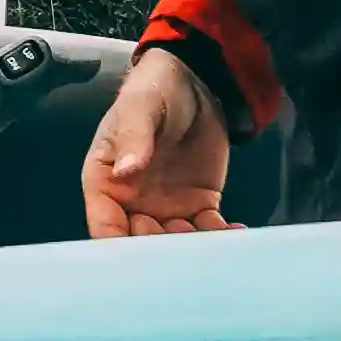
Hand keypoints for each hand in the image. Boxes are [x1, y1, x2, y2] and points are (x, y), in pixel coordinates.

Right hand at [84, 43, 236, 234]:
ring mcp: (166, 206)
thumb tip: (127, 170)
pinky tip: (236, 235)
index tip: (140, 258)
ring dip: (193, 249)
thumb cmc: (153, 90)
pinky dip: (221, 237)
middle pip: (140, 242)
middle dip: (160, 253)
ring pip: (176, 243)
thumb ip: (134, 138)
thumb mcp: (140, 107)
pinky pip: (207, 230)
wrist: (194, 82)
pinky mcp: (199, 204)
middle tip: (184, 248)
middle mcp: (132, 202)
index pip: (105, 225)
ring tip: (213, 241)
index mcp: (106, 182)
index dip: (119, 246)